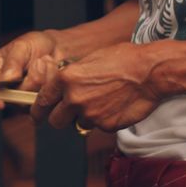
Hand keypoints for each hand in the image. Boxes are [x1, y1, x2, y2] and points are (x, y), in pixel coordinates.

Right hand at [0, 30, 62, 109]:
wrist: (59, 47)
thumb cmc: (35, 45)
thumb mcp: (21, 46)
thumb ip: (12, 62)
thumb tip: (4, 80)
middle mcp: (8, 92)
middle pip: (13, 101)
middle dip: (29, 81)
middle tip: (39, 61)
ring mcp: (24, 101)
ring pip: (31, 100)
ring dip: (43, 78)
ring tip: (47, 63)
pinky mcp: (42, 106)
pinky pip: (47, 103)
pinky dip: (53, 84)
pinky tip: (55, 72)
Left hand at [30, 44, 159, 132]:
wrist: (148, 72)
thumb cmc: (121, 59)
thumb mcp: (88, 60)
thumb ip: (71, 77)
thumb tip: (62, 89)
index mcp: (66, 79)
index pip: (42, 101)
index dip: (37, 110)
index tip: (36, 115)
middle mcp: (74, 98)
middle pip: (55, 120)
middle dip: (61, 117)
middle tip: (70, 112)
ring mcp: (90, 114)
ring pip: (78, 124)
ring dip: (86, 117)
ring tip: (101, 102)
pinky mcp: (106, 126)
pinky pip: (99, 127)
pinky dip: (104, 120)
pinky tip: (115, 106)